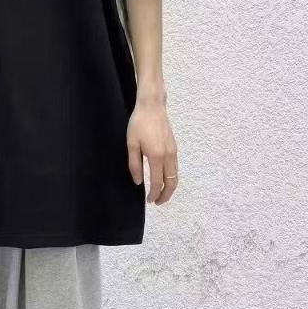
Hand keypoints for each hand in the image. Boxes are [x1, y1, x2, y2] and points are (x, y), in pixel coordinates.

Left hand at [126, 89, 178, 204]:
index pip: (157, 182)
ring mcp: (173, 151)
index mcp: (156, 156)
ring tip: (161, 193)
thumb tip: (138, 181)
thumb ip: (134, 164)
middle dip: (165, 195)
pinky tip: (164, 178)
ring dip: (170, 187)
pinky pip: (175, 167)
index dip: (154, 194)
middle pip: (171, 183)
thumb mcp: (132, 144)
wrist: (152, 106)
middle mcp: (168, 156)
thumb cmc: (138, 123)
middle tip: (157, 202)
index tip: (149, 201)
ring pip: (175, 176)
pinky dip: (172, 177)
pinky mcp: (174, 147)